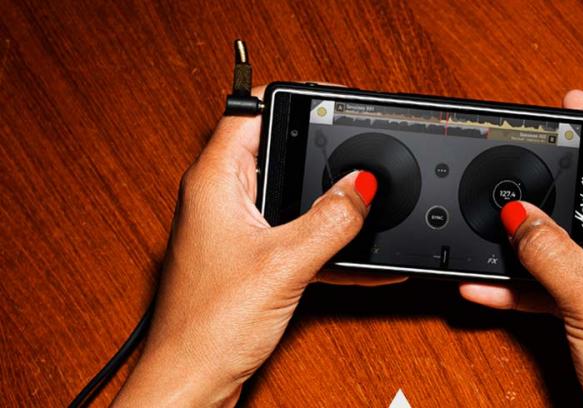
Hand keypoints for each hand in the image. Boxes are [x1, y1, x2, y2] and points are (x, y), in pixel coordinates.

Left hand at [113, 87, 404, 405]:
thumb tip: (363, 186)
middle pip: (277, 149)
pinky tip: (363, 256)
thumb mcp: (283, 264)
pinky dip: (328, 240)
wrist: (193, 381)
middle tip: (360, 152)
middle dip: (321, 151)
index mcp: (215, 182)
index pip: (249, 112)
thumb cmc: (208, 328)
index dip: (291, 98)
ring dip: (327, 202)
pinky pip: (297, 234)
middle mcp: (222, 198)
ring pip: (291, 194)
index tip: (332, 98)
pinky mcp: (252, 258)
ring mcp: (237, 229)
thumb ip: (329, 221)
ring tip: (369, 205)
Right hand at [460, 90, 582, 406]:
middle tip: (531, 160)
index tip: (578, 104)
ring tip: (502, 222)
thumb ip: (548, 250)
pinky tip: (490, 285)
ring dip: (538, 240)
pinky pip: (560, 281)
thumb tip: (516, 214)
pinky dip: (527, 283)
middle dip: (565, 185)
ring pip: (577, 242)